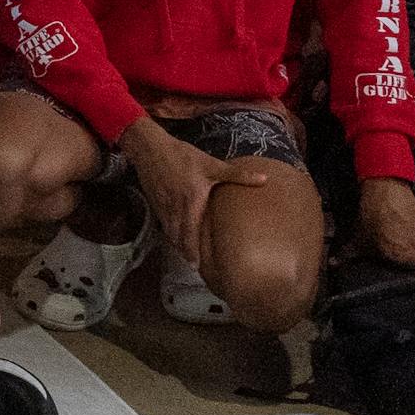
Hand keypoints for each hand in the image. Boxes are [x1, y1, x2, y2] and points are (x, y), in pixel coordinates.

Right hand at [119, 121, 269, 268]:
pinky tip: (174, 234)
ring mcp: (163, 207)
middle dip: (185, 253)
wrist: (150, 148)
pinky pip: (163, 222)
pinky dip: (169, 232)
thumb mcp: (212, 165)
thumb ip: (238, 174)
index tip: (197, 266)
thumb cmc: (182, 156)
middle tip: (193, 266)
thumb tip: (265, 179)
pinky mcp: (155, 201)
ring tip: (185, 255)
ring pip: (169, 231)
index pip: (191, 234)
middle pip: (178, 238)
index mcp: (191, 204)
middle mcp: (176, 210)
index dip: (193, 252)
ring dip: (177, 244)